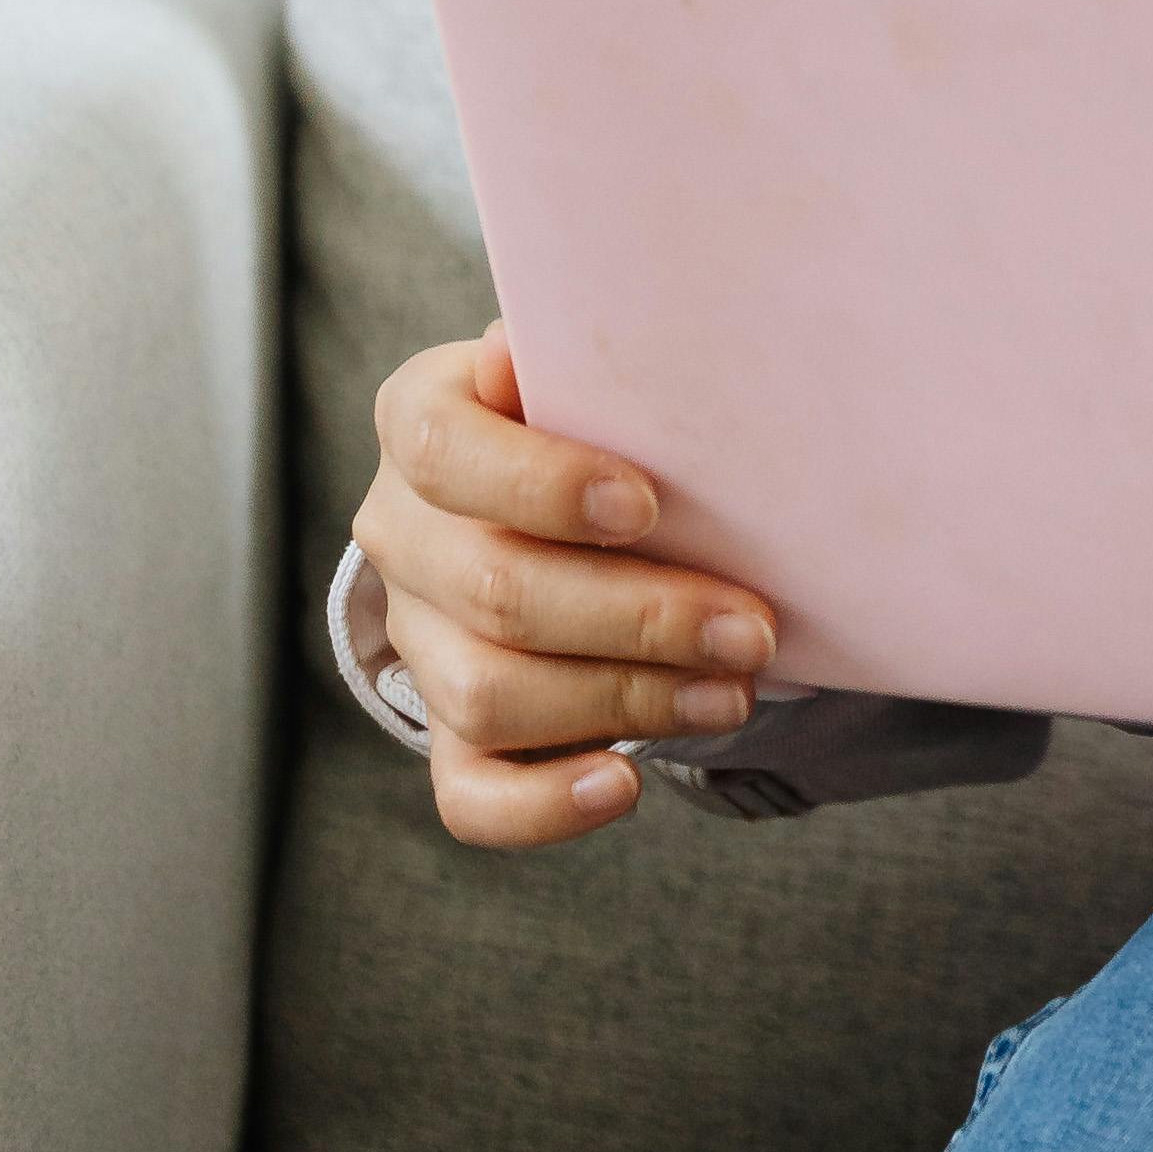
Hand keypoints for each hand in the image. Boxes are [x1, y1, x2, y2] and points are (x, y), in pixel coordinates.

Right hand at [351, 324, 774, 852]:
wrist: (563, 498)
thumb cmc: (599, 417)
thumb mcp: (589, 371)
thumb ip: (590, 361)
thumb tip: (551, 347)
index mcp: (421, 421)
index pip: (445, 451)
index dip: (541, 483)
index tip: (646, 505)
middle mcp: (403, 533)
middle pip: (492, 590)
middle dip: (635, 617)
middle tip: (749, 629)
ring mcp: (418, 639)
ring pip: (487, 693)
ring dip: (623, 699)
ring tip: (730, 691)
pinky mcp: (447, 732)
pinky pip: (470, 793)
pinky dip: (545, 804)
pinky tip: (624, 784)